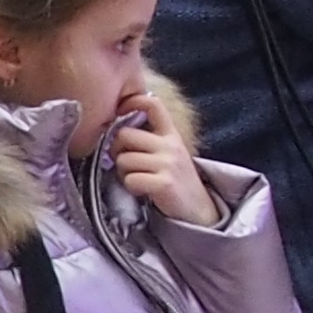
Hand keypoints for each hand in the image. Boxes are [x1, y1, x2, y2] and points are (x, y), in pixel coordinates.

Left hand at [104, 109, 218, 228]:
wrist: (197, 209)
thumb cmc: (175, 180)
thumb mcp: (168, 152)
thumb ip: (148, 138)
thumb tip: (114, 130)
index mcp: (170, 134)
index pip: (153, 104)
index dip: (132, 102)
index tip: (120, 112)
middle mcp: (170, 145)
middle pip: (124, 134)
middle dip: (117, 150)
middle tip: (124, 162)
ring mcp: (168, 163)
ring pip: (123, 159)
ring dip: (123, 172)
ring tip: (137, 178)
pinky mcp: (164, 183)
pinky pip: (130, 179)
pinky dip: (131, 187)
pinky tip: (142, 189)